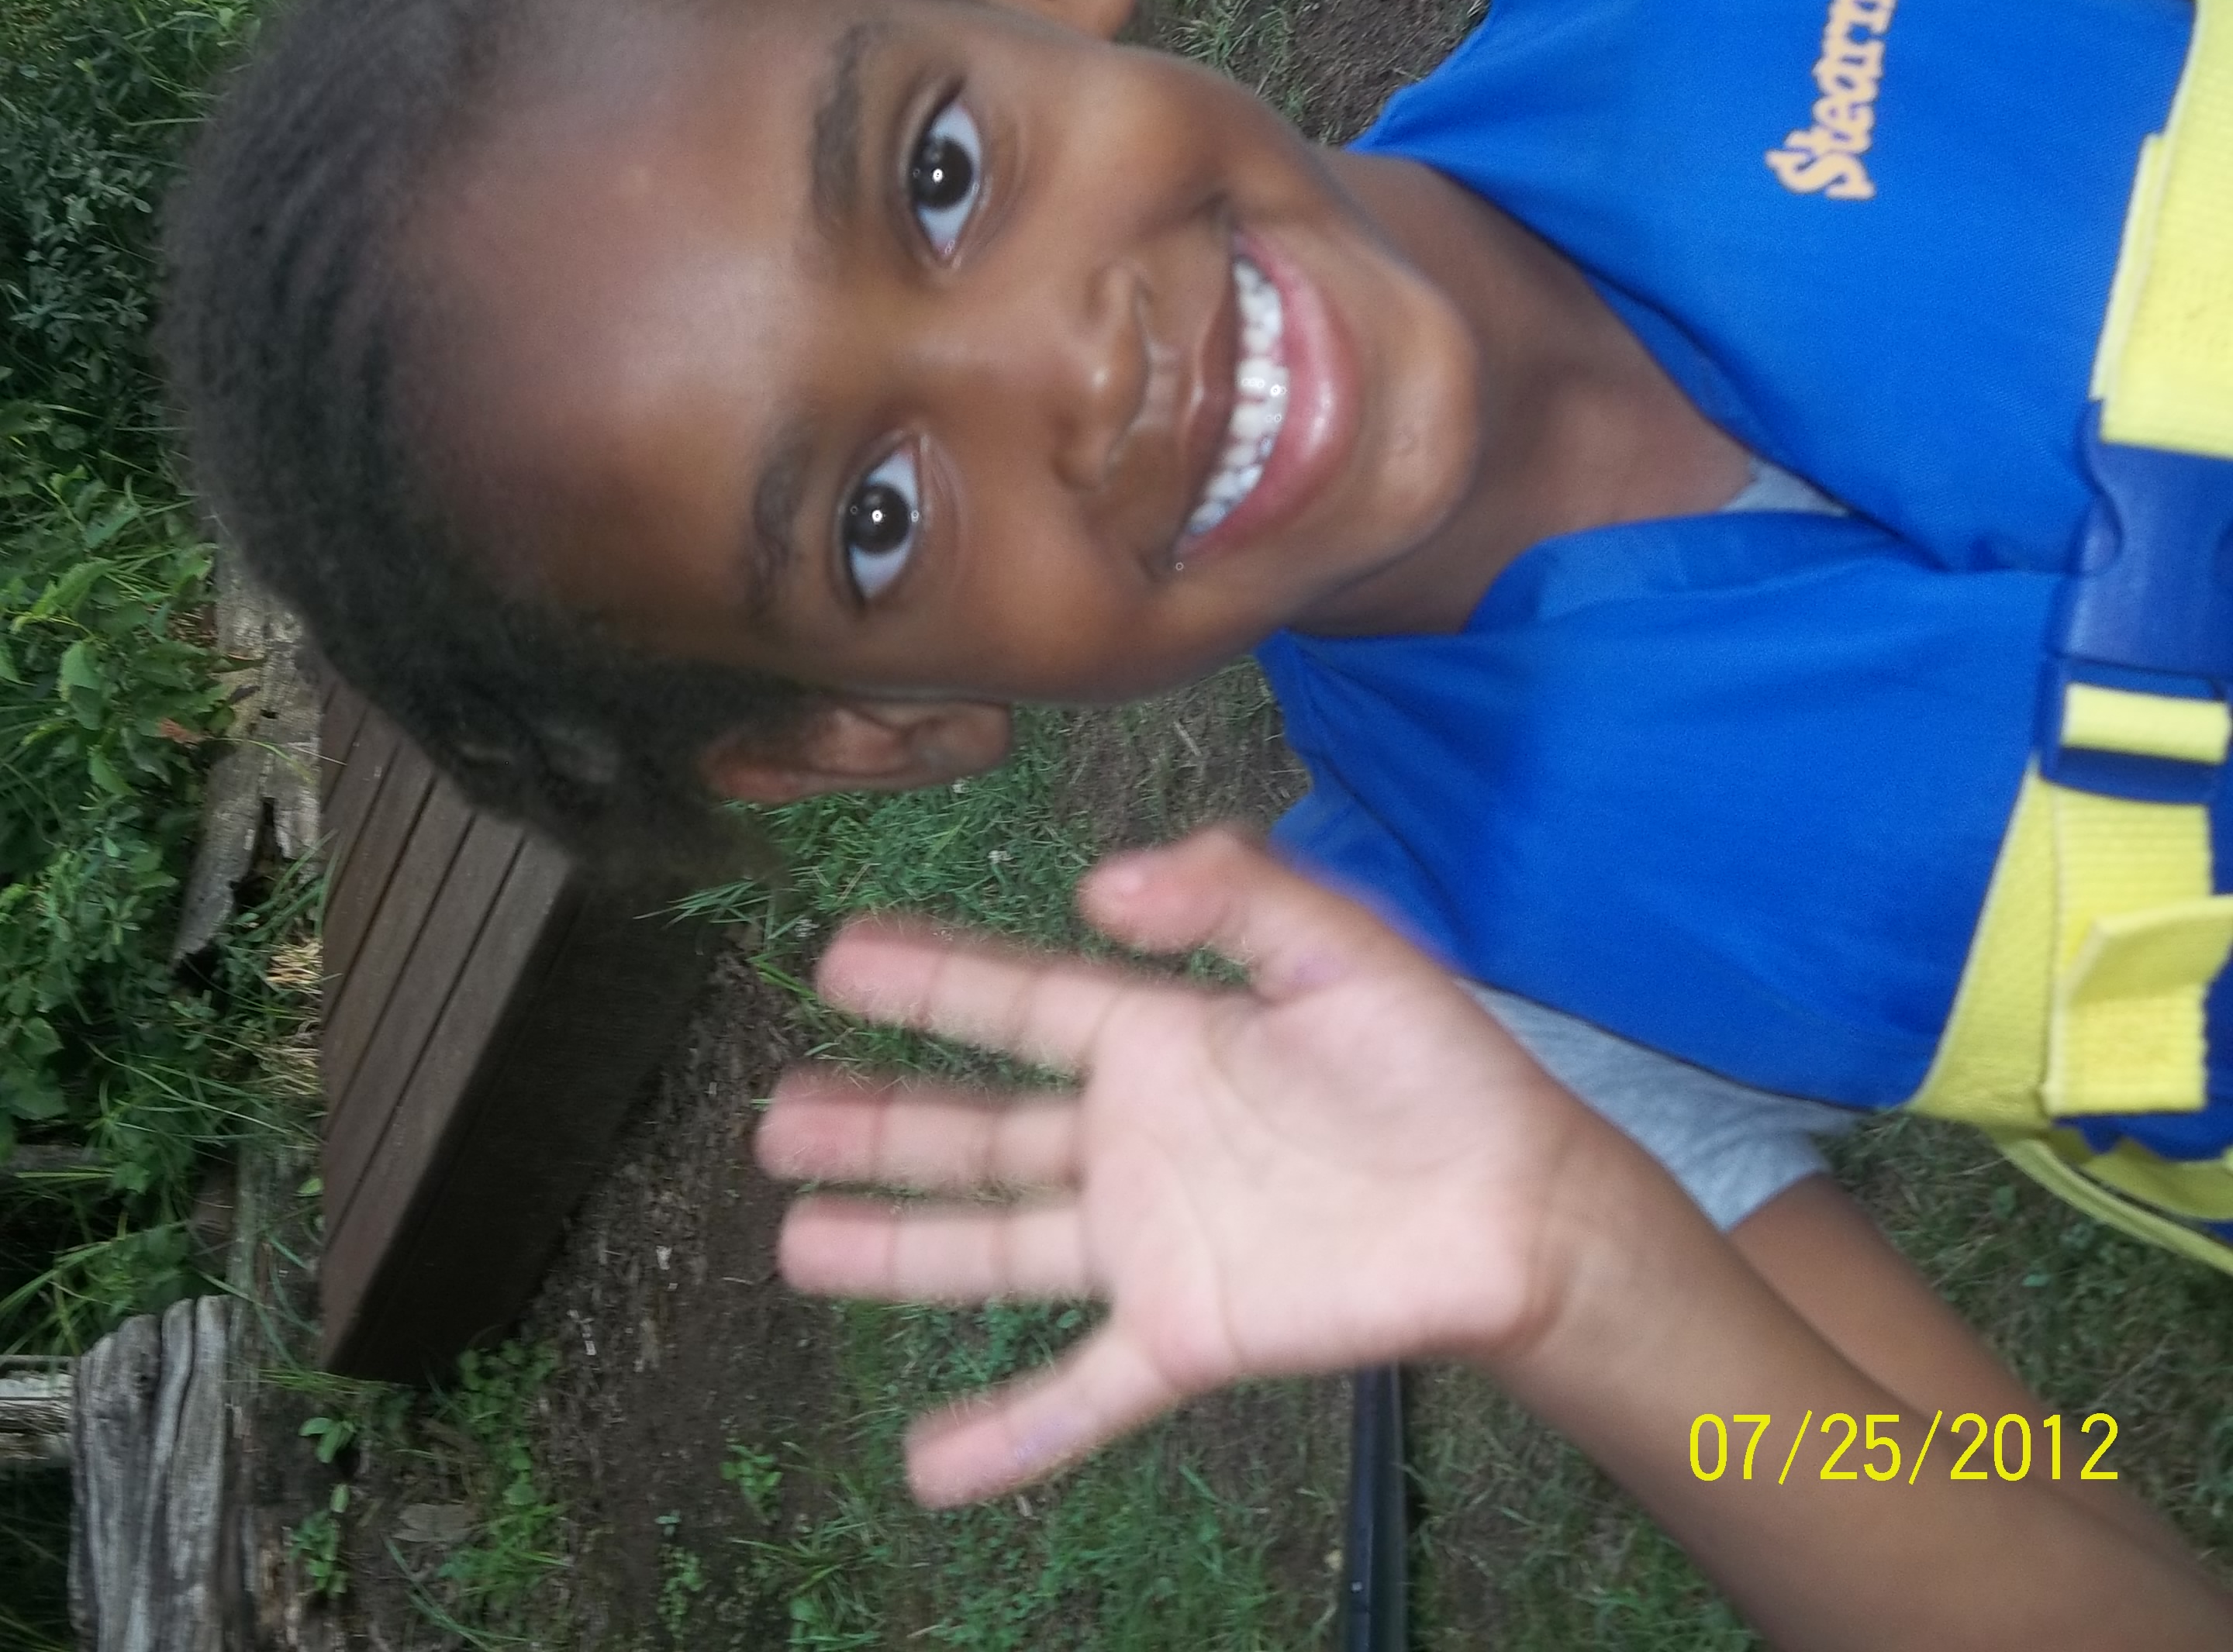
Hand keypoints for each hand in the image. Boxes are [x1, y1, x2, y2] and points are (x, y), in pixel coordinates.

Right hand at [755, 827, 1599, 1505]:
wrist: (1517, 1206)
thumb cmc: (1437, 1070)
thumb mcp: (1340, 948)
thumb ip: (1230, 892)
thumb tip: (1098, 887)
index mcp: (1162, 1040)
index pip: (1018, 1005)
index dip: (929, 981)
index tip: (835, 959)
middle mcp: (1133, 1142)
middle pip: (977, 1132)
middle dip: (879, 1124)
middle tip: (775, 1119)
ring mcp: (1149, 1244)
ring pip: (995, 1248)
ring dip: (896, 1250)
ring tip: (796, 1243)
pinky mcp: (1187, 1335)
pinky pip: (1080, 1393)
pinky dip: (1007, 1434)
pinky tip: (925, 1468)